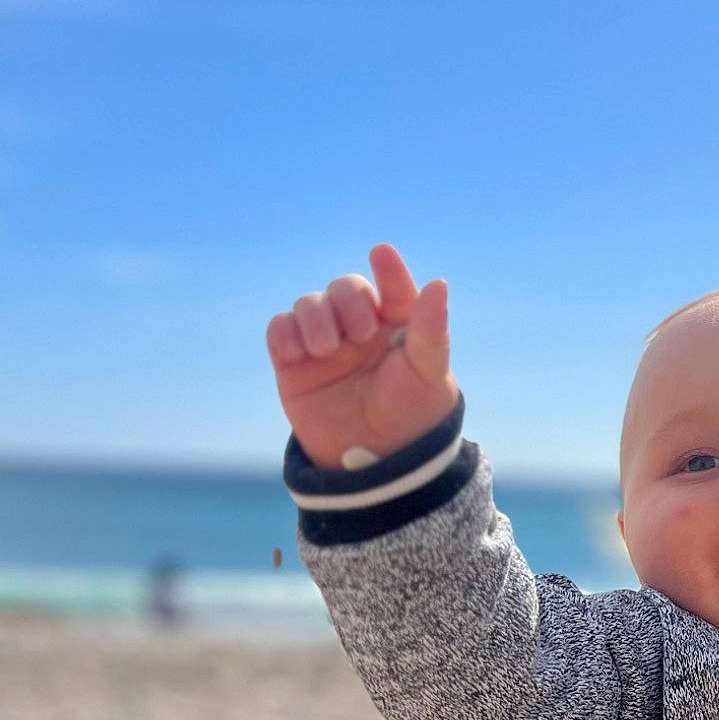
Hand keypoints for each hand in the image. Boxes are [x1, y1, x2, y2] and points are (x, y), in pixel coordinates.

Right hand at [265, 244, 460, 469]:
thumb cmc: (410, 417)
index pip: (393, 286)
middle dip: (348, 300)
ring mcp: (326, 344)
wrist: (374, 465)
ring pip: (309, 304)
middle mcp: (361, 330)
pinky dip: (286, 334)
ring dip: (315, 317)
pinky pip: (280, 329)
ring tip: (327, 349)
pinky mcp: (294, 363)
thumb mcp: (428, 374)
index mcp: (398, 327)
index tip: (381, 254)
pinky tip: (300, 354)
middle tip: (360, 332)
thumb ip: (431, 328)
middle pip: (345, 288)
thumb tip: (439, 283)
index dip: (388, 270)